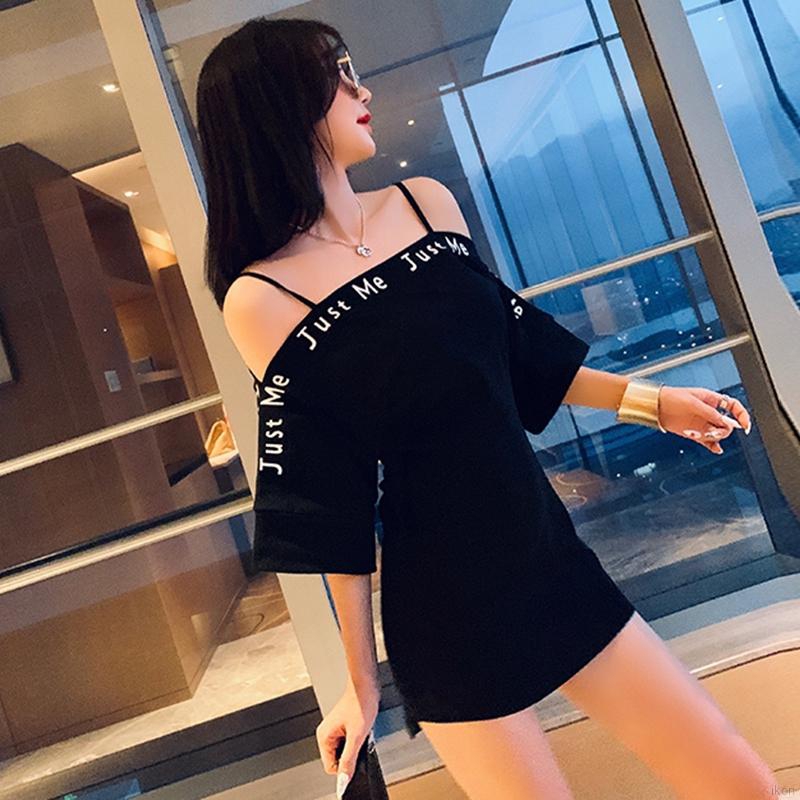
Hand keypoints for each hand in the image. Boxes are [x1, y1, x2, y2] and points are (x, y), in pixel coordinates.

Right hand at [316, 682, 379, 796]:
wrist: (366, 685)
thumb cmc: (360, 703)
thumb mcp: (357, 736)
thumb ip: (349, 760)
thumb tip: (343, 780)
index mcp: (324, 736)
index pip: (331, 767)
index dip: (344, 766)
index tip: (355, 758)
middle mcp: (326, 733)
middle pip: (338, 759)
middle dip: (351, 754)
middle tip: (359, 740)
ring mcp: (335, 730)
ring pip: (345, 751)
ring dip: (355, 746)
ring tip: (361, 732)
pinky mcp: (343, 727)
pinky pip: (349, 742)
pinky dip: (357, 739)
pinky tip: (362, 729)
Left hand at [658, 386, 751, 453]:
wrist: (656, 406)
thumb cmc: (672, 397)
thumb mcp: (692, 402)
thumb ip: (709, 413)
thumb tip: (726, 423)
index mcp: (712, 400)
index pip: (734, 407)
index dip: (742, 415)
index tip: (745, 426)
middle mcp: (710, 413)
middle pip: (727, 424)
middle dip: (723, 430)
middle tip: (712, 432)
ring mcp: (702, 423)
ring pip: (718, 434)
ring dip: (714, 438)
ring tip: (701, 436)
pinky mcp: (695, 433)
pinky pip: (709, 442)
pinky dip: (713, 446)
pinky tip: (716, 449)